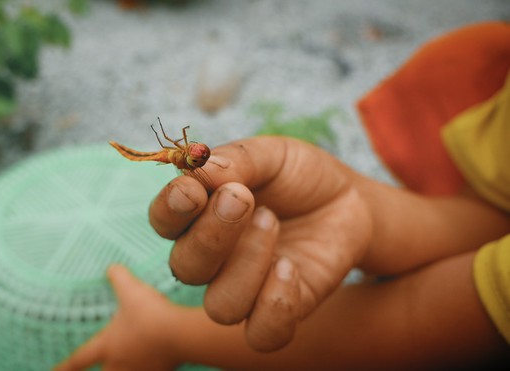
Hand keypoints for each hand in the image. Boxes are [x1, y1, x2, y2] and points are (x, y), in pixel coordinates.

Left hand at [54, 265, 179, 370]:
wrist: (180, 335)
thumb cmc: (150, 314)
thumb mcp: (131, 289)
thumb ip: (118, 277)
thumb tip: (112, 267)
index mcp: (107, 345)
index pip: (78, 360)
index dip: (64, 366)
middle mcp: (121, 364)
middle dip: (102, 370)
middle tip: (102, 366)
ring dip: (126, 369)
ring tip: (131, 363)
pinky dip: (150, 367)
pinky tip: (157, 359)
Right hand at [149, 136, 372, 351]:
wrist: (348, 200)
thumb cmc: (298, 176)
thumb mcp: (272, 155)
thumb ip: (236, 160)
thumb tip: (198, 168)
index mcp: (198, 215)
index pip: (164, 221)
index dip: (170, 210)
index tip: (193, 191)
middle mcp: (212, 258)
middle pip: (185, 268)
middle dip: (210, 236)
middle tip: (242, 199)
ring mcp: (244, 288)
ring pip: (220, 306)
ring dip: (246, 265)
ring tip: (272, 222)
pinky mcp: (278, 311)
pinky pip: (261, 334)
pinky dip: (274, 304)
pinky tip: (291, 267)